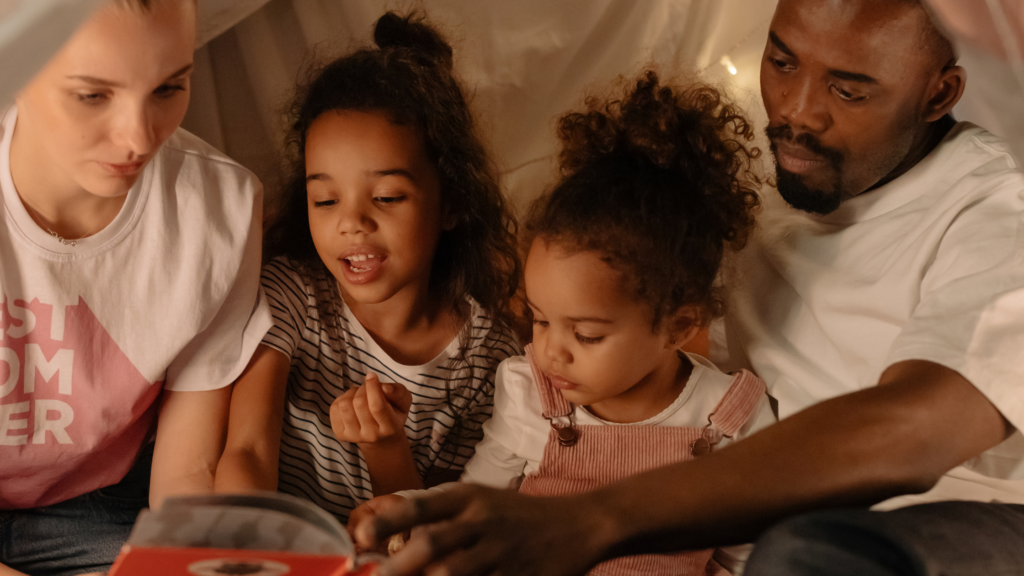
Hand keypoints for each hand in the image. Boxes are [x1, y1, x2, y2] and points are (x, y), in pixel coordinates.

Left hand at [331, 374, 411, 444]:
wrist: (381, 436)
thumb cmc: (393, 412)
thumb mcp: (403, 401)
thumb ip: (398, 392)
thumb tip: (384, 388)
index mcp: (390, 427)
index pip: (377, 407)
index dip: (372, 387)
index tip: (371, 375)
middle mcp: (371, 435)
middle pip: (359, 404)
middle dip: (363, 388)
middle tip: (369, 387)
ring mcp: (354, 436)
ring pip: (344, 405)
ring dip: (352, 393)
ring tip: (360, 395)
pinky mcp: (340, 434)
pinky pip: (334, 408)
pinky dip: (342, 399)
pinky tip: (352, 402)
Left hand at [354, 483, 610, 575]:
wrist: (579, 524)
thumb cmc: (517, 515)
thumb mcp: (481, 500)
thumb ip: (439, 512)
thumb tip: (387, 534)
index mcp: (468, 498)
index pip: (420, 506)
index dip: (388, 521)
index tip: (360, 538)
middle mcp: (482, 521)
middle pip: (432, 543)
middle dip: (398, 566)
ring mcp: (500, 552)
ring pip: (453, 572)